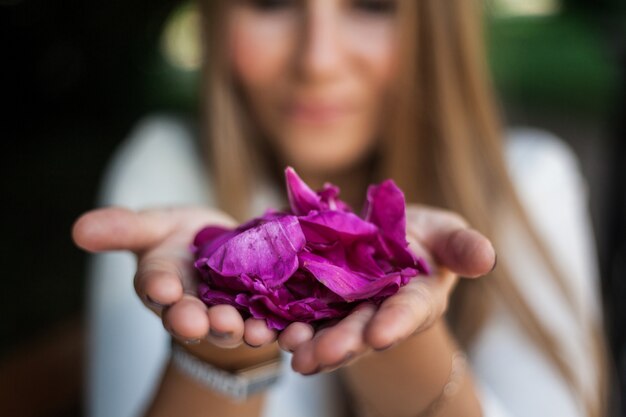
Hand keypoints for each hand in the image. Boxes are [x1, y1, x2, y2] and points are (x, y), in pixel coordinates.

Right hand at [72, 207, 280, 351]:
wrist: (228, 255)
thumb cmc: (184, 240)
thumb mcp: (156, 226)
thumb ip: (123, 228)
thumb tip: (78, 229)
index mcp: (161, 283)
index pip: (155, 286)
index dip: (158, 287)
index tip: (162, 287)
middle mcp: (191, 306)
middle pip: (190, 316)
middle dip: (194, 321)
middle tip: (199, 322)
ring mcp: (227, 314)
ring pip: (230, 326)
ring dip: (238, 330)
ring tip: (248, 331)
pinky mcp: (262, 316)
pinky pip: (270, 326)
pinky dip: (280, 330)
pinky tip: (290, 331)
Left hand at [278, 205, 495, 374]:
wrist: (382, 237)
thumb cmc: (424, 239)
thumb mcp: (446, 235)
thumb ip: (462, 247)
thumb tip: (487, 258)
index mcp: (414, 300)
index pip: (408, 313)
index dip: (396, 323)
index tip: (382, 335)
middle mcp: (377, 312)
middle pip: (360, 330)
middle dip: (341, 343)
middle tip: (319, 355)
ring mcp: (343, 309)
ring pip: (324, 329)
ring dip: (306, 340)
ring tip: (286, 347)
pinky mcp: (313, 298)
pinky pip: (295, 311)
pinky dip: (280, 320)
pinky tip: (262, 327)